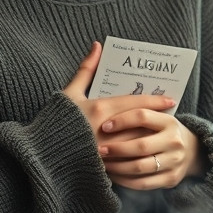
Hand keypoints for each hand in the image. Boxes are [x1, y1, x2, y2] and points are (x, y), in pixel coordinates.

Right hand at [62, 41, 190, 188]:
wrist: (42, 153)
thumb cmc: (56, 120)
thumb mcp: (69, 94)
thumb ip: (86, 70)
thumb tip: (97, 46)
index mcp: (99, 108)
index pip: (135, 102)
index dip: (155, 101)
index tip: (170, 101)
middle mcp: (106, 128)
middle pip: (141, 124)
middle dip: (157, 121)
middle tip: (171, 118)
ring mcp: (106, 149)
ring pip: (138, 143)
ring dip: (151, 138)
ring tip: (162, 134)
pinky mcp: (104, 166)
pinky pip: (128, 160)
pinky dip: (139, 155)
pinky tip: (147, 152)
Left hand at [97, 107, 202, 189]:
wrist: (192, 151)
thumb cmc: (163, 132)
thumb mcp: (157, 118)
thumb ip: (137, 111)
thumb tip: (105, 112)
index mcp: (169, 122)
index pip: (142, 116)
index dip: (121, 120)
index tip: (104, 126)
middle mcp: (175, 141)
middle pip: (141, 145)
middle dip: (116, 148)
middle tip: (99, 149)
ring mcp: (175, 161)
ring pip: (139, 167)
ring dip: (117, 166)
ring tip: (103, 163)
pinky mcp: (171, 178)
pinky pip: (142, 183)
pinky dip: (124, 180)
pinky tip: (113, 175)